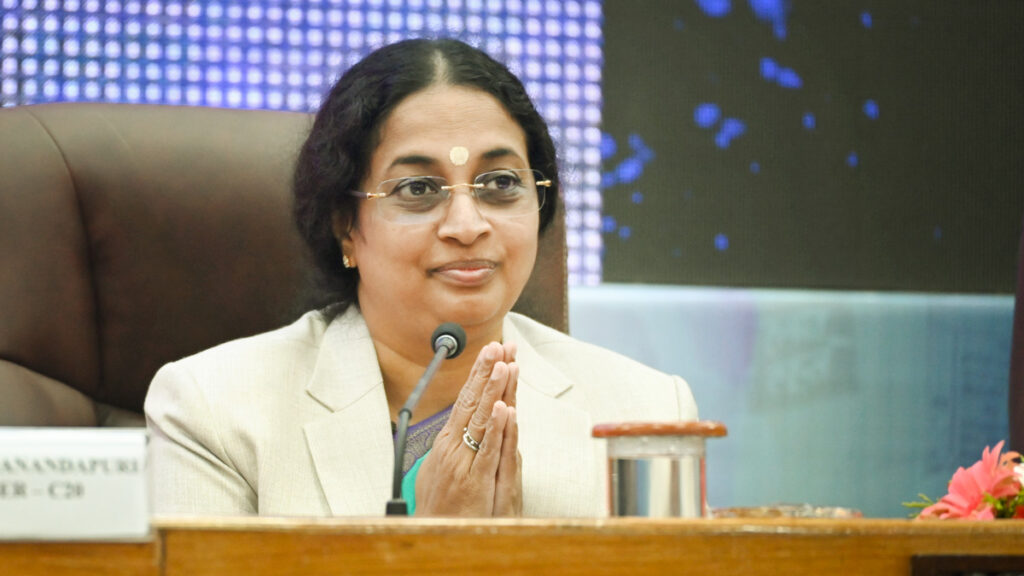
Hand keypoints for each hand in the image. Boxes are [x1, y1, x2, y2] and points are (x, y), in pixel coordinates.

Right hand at [413, 341, 521, 515]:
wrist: (436, 534)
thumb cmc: (441, 502)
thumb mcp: (442, 465)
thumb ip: (453, 442)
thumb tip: (457, 421)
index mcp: (448, 440)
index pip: (466, 398)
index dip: (481, 374)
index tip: (494, 350)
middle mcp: (454, 445)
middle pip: (472, 401)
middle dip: (487, 371)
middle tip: (498, 345)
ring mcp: (464, 461)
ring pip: (481, 419)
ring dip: (493, 390)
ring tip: (503, 364)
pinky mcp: (476, 480)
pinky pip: (488, 449)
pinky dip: (496, 428)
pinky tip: (503, 408)